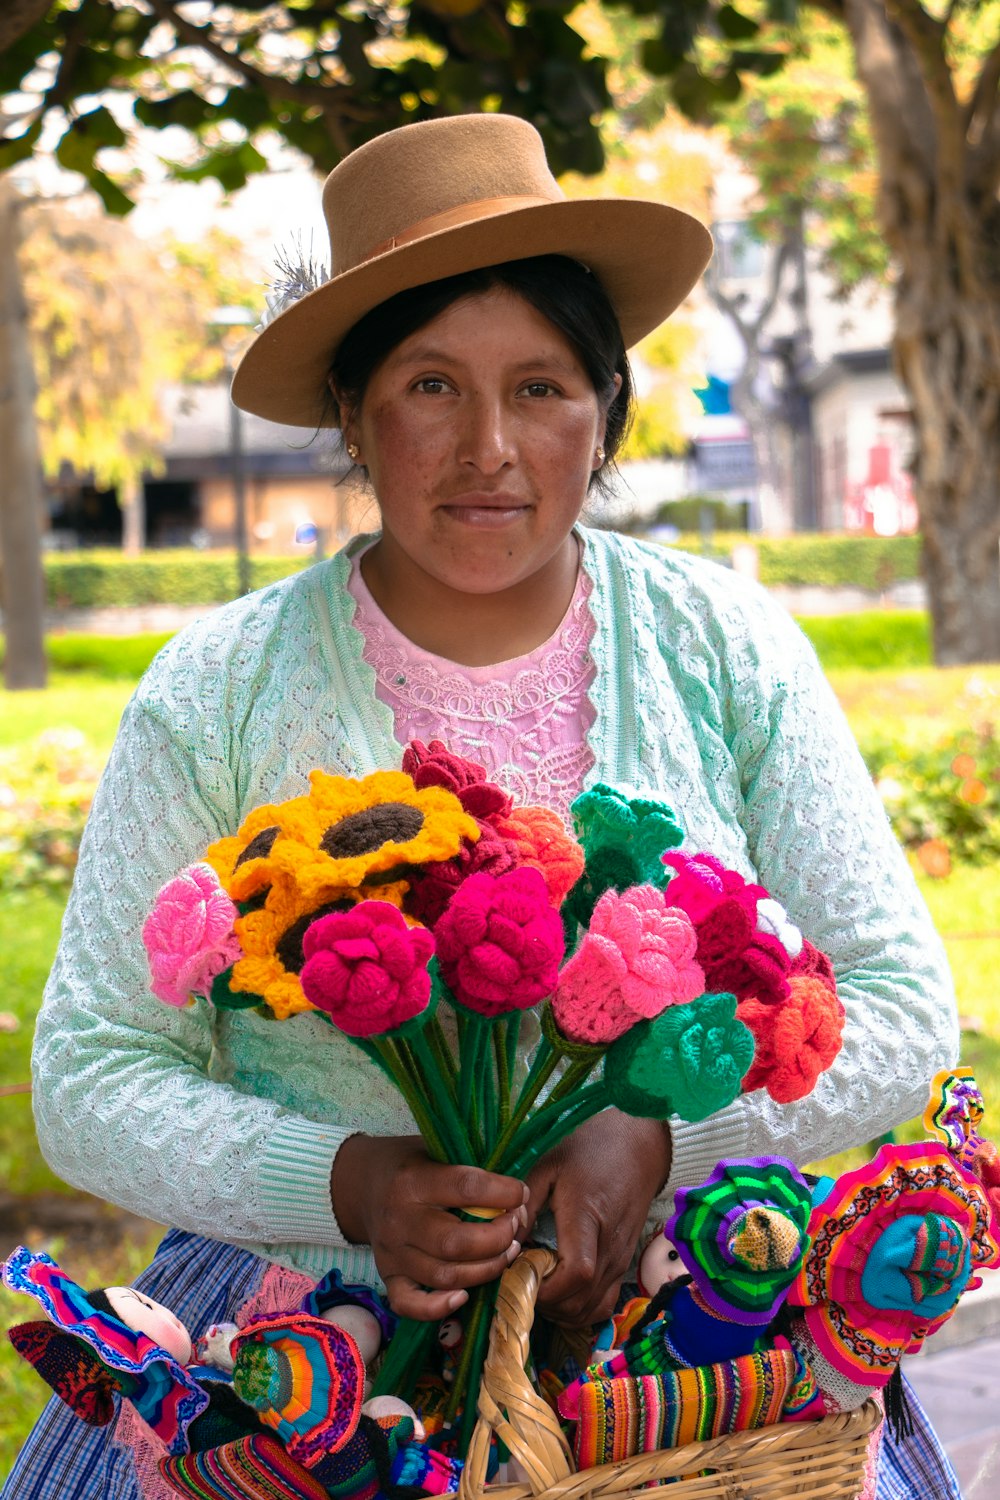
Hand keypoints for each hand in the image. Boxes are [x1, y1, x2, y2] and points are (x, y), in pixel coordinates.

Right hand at [331, 1134, 528, 1320]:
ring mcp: (392, 1252)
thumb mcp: (434, 1148)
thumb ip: (470, 1165)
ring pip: (445, 1275)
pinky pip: (411, 1304)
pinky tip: (464, 1296)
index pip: (466, 1188)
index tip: (520, 1192)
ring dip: (486, 1269)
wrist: (359, 1182)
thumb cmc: (409, 1164)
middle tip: (515, 1225)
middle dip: (498, 1238)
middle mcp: (399, 1219)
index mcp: (412, 1180)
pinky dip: (438, 1307)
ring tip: (506, 1251)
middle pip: (456, 1243)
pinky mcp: (388, 1275)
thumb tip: (517, 1190)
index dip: (503, 1192)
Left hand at [524, 1110, 671, 1329]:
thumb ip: (525, 1204)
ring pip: (590, 1310)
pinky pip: (603, 1305)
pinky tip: (560, 1293)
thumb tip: (505, 1242)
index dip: (546, 1289)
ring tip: (537, 1287)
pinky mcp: (624, 1266)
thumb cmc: (590, 1151)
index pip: (576, 1273)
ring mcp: (620, 1260)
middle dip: (545, 1304)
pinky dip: (579, 1311)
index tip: (518, 1278)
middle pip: (580, 1301)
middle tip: (520, 1283)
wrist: (638, 1148)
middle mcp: (609, 1246)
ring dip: (559, 1310)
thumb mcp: (549, 1165)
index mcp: (587, 1217)